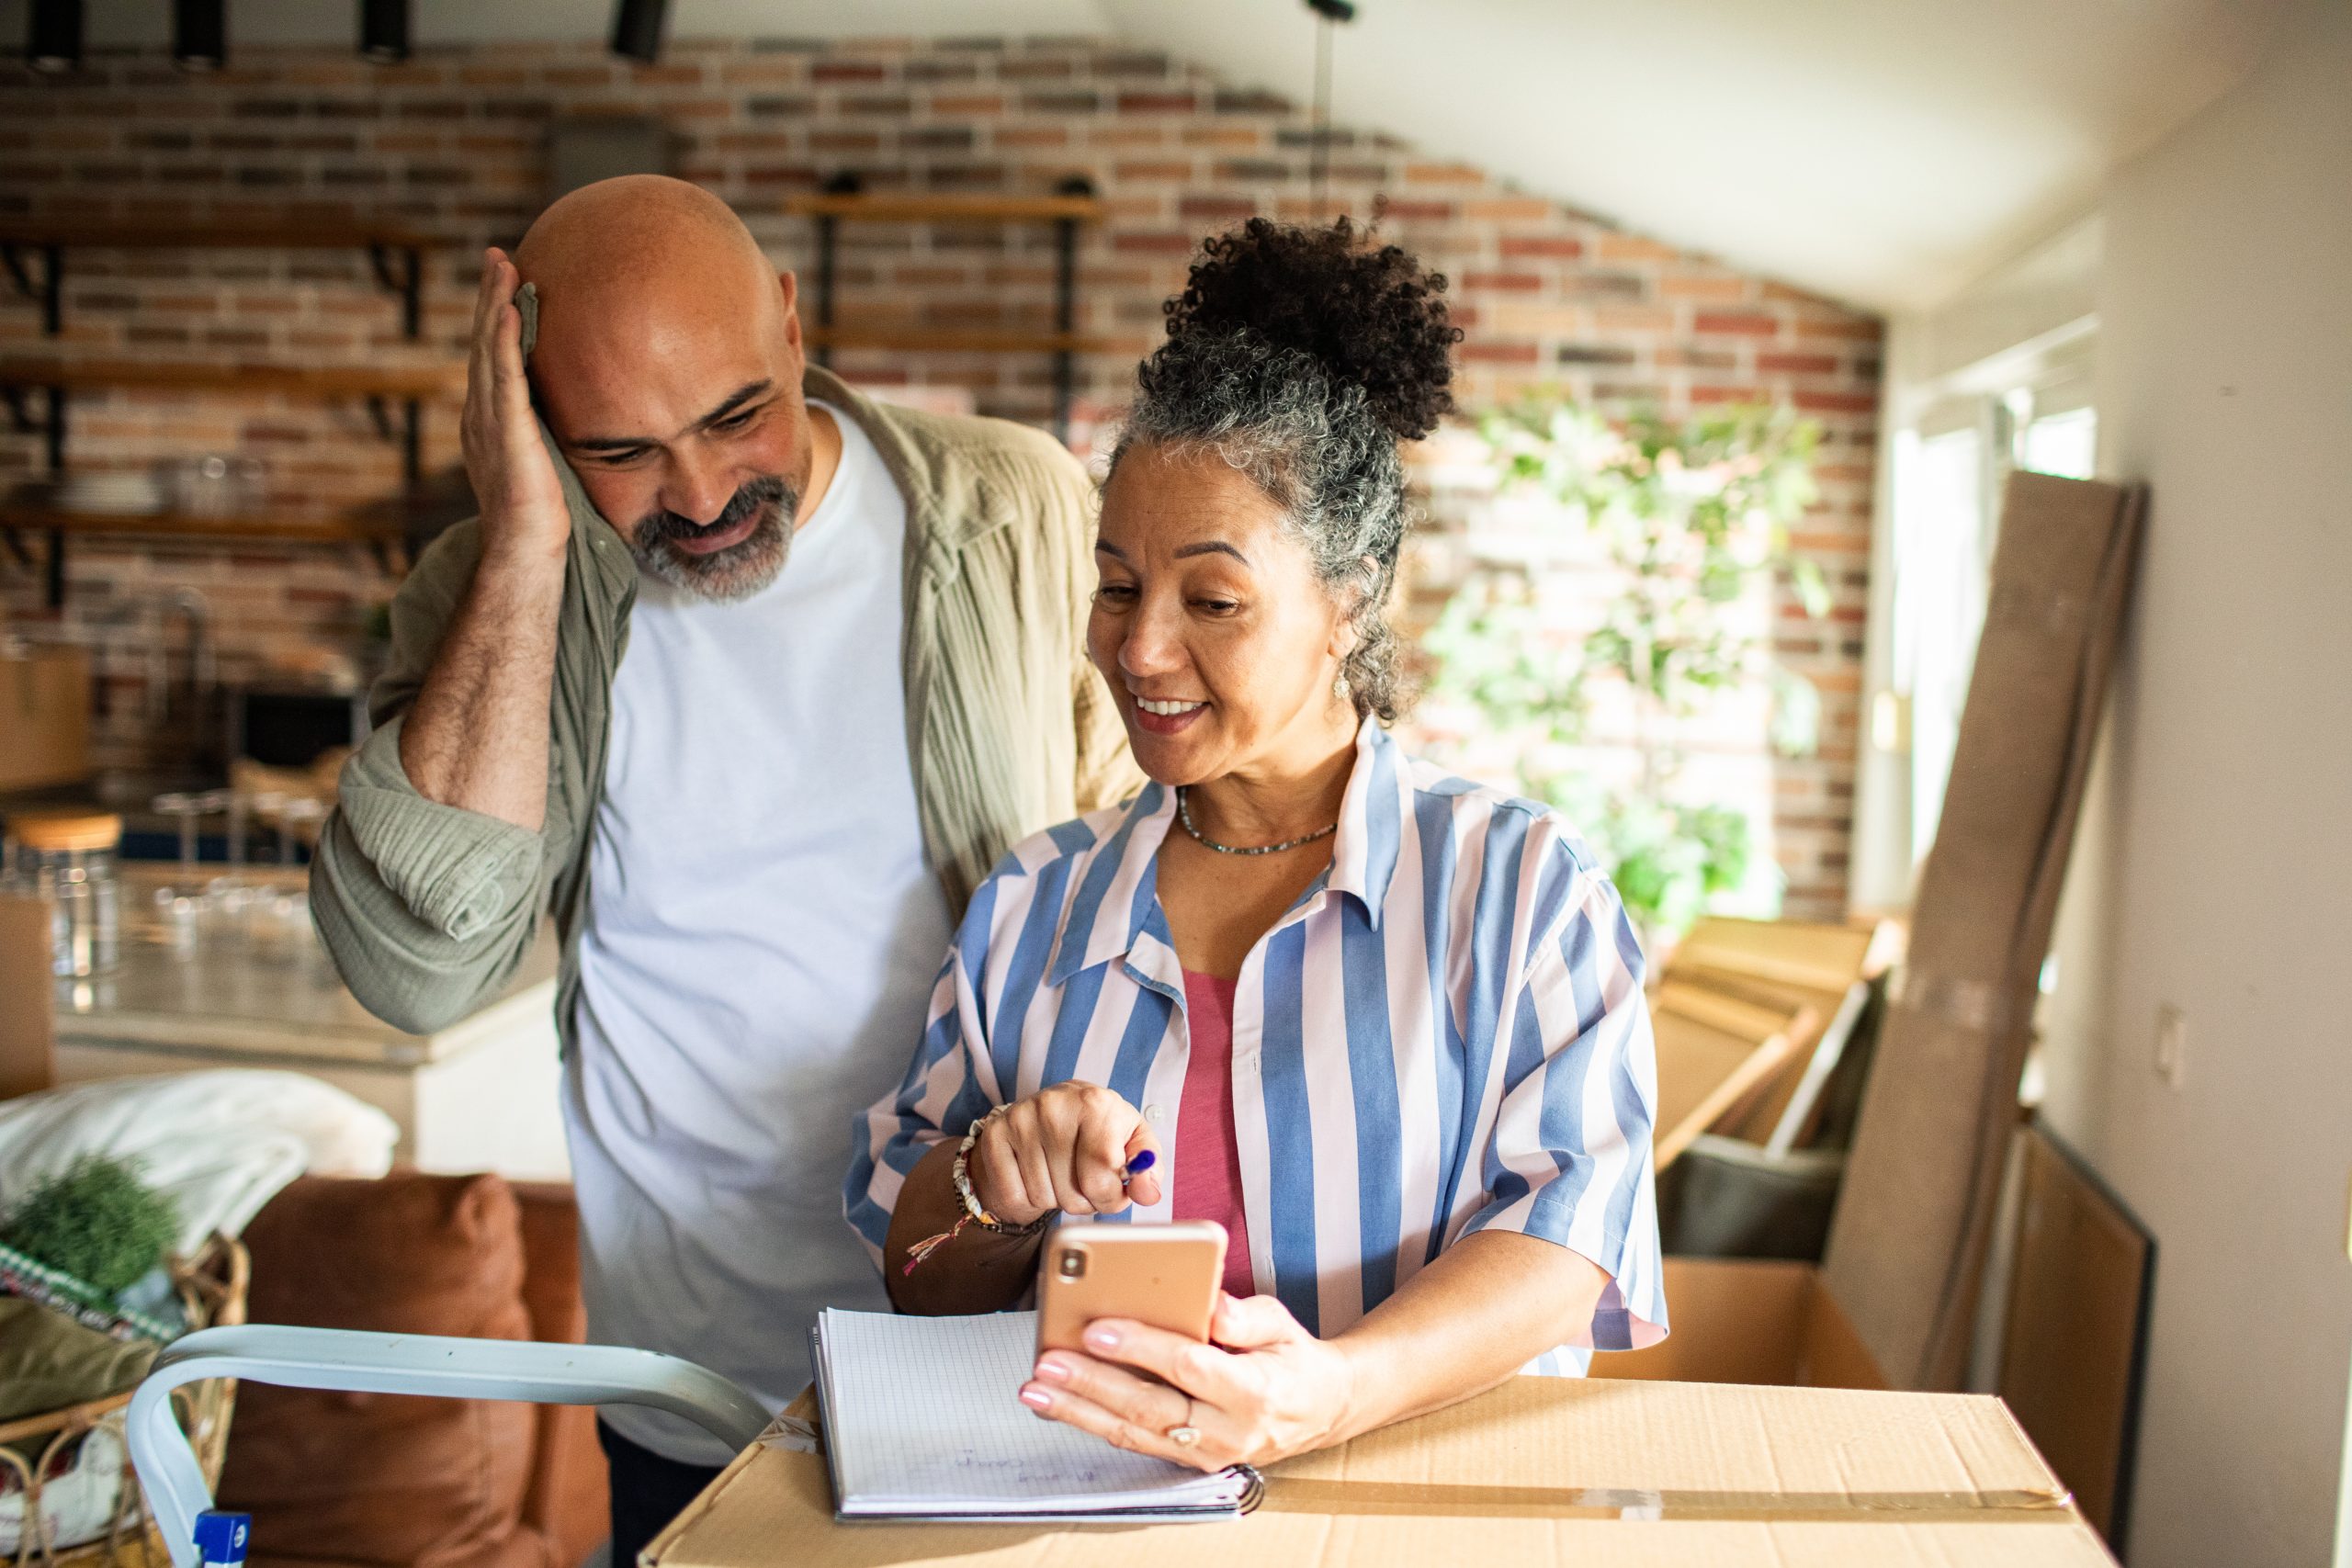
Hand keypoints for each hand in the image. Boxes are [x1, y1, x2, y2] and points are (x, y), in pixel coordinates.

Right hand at [460, 248, 569, 564]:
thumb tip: (596, 418)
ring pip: (487, 350)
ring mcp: (489, 422)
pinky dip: (502, 340)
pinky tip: (508, 309)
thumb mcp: (554, 465)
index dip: (497, 320)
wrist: (527, 555)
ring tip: (501, 265)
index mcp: (493, 421)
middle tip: (496, 256)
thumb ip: (559, 437)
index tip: (509, 283)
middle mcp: (482, 415)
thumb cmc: (547, 524)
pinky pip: (503, 376)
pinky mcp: (505, 432)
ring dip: (492, 304)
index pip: (494, 359)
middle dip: (488, 297)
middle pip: (483, 343)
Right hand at [967, 1082, 1162, 1224]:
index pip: (1102, 1174)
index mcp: (1095, 1103)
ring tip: (1061, 1175)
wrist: (1054, 1111)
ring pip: (1042, 1197)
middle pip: (1072, 1194)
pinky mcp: (995, 1135)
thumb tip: (1146, 1193)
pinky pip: (1013, 1195)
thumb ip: (1147, 1168)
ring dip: (1055, 1200)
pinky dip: (1026, 1199)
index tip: (1112, 1188)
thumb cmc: (1101, 1131)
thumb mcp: (1133, 1142)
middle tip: (1084, 1181)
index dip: (1111, 1196)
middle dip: (1084, 1201)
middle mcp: (1055, 1105)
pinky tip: (1036, 1176)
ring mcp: (1021, 1119)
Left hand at [1019, 1292, 1356, 1470]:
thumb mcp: (1280, 1323)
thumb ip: (1244, 1316)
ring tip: (1036, 1389)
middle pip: (1150, 1407)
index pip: (1189, 1367)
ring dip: (1079, 1411)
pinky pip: (1135, 1442)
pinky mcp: (1189, 1461)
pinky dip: (1093, 1423)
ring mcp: (1207, 1454)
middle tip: (1048, 1362)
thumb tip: (1209, 1304)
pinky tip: (1060, 1406)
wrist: (1320, 1411)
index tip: (1099, 1328)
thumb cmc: (1292, 1358)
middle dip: (1092, 1384)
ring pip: (1133, 1433)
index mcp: (1253, 1392)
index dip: (1142, 1347)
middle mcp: (1227, 1432)